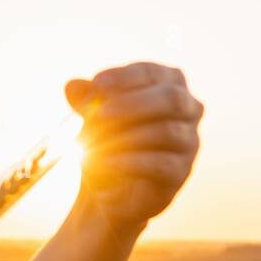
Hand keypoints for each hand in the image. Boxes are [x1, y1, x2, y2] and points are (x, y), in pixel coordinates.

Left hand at [64, 62, 202, 233]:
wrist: (109, 187)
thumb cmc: (107, 139)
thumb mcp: (92, 117)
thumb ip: (86, 100)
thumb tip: (72, 86)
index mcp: (170, 85)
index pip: (154, 73)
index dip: (125, 77)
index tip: (96, 84)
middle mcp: (189, 110)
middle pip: (170, 99)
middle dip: (131, 104)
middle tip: (98, 116)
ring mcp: (189, 142)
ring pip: (166, 132)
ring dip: (126, 137)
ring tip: (94, 144)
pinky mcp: (180, 173)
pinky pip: (161, 164)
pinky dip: (130, 162)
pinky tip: (105, 163)